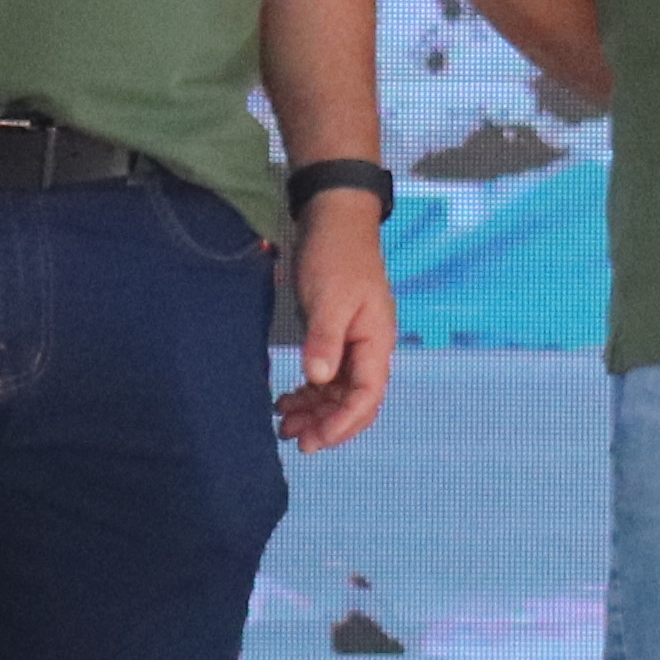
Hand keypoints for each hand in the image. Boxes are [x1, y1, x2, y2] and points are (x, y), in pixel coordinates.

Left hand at [276, 196, 393, 449]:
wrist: (334, 219)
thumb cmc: (337, 255)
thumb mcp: (330, 298)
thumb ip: (325, 339)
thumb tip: (319, 379)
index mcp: (376, 342)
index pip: (367, 396)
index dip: (343, 423)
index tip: (315, 440)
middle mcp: (368, 349)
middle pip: (354, 401)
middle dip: (327, 424)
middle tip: (294, 440)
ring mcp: (352, 344)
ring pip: (337, 393)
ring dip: (314, 411)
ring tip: (283, 424)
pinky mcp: (334, 337)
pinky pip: (326, 377)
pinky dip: (308, 392)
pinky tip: (286, 399)